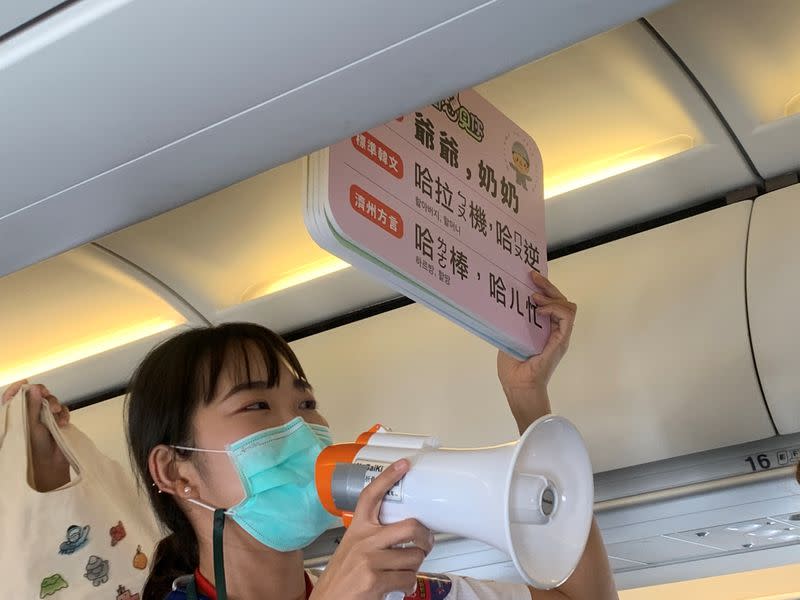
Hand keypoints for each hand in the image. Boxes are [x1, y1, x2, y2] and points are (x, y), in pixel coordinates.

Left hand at [2, 380, 70, 490]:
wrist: (50, 464)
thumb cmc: (34, 446)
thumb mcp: (31, 424)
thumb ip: (32, 405)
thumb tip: (34, 387)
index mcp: (17, 416)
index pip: (13, 397)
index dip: (18, 388)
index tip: (25, 382)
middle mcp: (30, 415)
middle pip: (36, 396)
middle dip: (43, 394)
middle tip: (47, 394)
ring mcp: (44, 418)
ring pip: (51, 402)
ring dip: (55, 405)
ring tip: (56, 414)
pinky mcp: (56, 422)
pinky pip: (62, 410)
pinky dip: (64, 414)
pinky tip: (63, 422)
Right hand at [312, 460, 432, 598]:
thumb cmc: (341, 578)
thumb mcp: (351, 549)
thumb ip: (371, 537)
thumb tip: (401, 533)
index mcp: (357, 529)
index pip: (372, 495)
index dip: (388, 477)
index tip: (403, 464)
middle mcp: (363, 541)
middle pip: (409, 527)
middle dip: (426, 537)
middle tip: (427, 542)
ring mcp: (370, 560)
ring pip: (414, 557)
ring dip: (415, 567)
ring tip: (404, 570)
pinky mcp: (375, 580)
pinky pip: (408, 579)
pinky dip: (408, 584)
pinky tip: (399, 585)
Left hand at [497, 273, 575, 428]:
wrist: (517, 385)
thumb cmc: (512, 368)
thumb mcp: (509, 337)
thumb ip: (512, 322)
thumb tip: (503, 303)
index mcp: (543, 329)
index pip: (550, 303)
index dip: (543, 288)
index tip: (529, 276)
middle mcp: (554, 330)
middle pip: (560, 300)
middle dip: (547, 285)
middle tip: (532, 275)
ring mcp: (560, 335)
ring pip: (567, 305)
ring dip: (552, 296)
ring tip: (534, 297)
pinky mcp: (561, 341)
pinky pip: (567, 317)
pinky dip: (555, 308)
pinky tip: (539, 309)